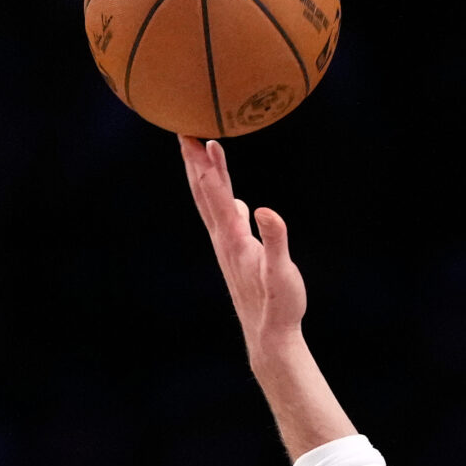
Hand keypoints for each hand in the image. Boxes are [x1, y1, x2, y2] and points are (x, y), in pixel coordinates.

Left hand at [181, 135, 305, 363]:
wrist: (268, 334)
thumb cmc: (279, 304)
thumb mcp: (282, 271)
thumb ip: (275, 239)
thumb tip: (262, 209)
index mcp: (234, 238)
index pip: (217, 194)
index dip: (209, 165)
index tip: (201, 137)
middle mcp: (224, 238)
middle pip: (203, 193)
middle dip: (194, 161)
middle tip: (183, 132)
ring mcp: (227, 245)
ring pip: (209, 203)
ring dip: (202, 176)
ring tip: (199, 152)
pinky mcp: (235, 252)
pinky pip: (222, 215)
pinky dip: (218, 196)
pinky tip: (225, 193)